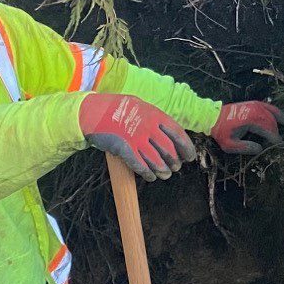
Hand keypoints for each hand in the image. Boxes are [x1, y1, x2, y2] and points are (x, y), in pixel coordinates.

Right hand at [79, 93, 196, 180]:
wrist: (93, 111)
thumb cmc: (118, 109)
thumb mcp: (141, 106)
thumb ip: (156, 119)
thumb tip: (171, 133)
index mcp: (155, 115)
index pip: (178, 134)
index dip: (187, 148)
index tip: (190, 157)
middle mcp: (148, 127)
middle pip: (169, 150)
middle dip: (175, 162)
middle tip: (176, 167)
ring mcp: (136, 138)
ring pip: (156, 161)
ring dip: (163, 170)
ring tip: (166, 175)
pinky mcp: (124, 149)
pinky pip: (140, 166)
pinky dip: (147, 174)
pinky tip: (151, 177)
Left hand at [211, 100, 283, 155]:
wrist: (212, 117)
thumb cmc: (221, 131)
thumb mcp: (229, 145)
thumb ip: (245, 147)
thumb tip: (260, 149)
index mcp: (249, 120)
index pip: (267, 129)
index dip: (274, 138)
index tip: (278, 145)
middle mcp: (254, 111)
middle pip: (271, 121)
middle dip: (276, 131)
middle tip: (279, 141)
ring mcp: (254, 106)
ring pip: (271, 113)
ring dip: (279, 120)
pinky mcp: (253, 104)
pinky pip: (268, 106)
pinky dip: (276, 111)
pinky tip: (282, 116)